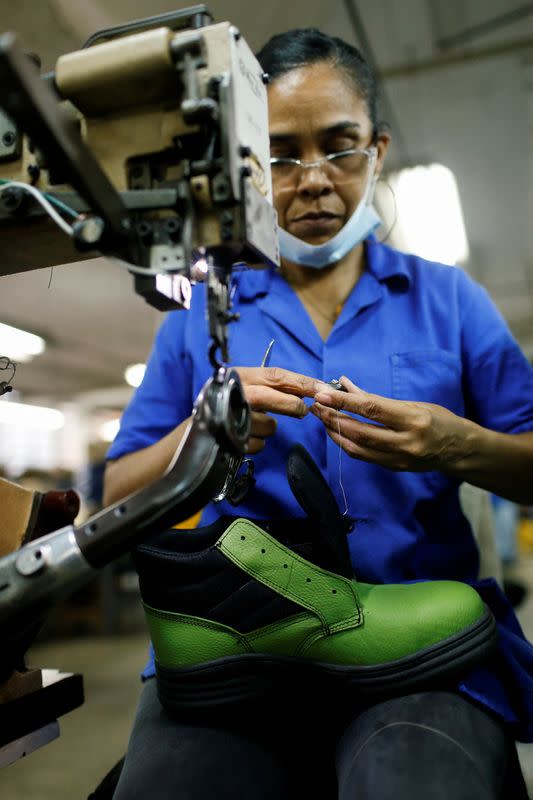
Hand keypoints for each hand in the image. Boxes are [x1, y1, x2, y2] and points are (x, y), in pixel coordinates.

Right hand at [236, 366, 323, 452]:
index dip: (302, 382)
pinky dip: (258, 442)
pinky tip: (246, 435)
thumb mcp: (250, 386)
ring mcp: (231, 417)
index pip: (276, 376)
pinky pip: (260, 443)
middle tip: (302, 410)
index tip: (323, 388)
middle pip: (270, 398)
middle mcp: (235, 394)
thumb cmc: (231, 401)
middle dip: (291, 406)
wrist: (201, 425)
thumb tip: (310, 391)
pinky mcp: (231, 438)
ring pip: (269, 425)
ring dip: (269, 427)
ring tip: (254, 423)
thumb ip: (276, 388)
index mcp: (242, 376)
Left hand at [310, 375, 469, 471]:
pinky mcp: (395, 468)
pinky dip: (347, 443)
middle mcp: (407, 442)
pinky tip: (338, 431)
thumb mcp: (412, 404)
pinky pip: (364, 456)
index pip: (371, 409)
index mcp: (414, 420)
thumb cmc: (438, 420)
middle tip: (316, 405)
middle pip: (360, 431)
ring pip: (357, 448)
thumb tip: (344, 384)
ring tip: (322, 418)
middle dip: (333, 417)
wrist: (460, 450)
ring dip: (335, 432)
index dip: (343, 401)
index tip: (322, 393)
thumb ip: (377, 398)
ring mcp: (400, 459)